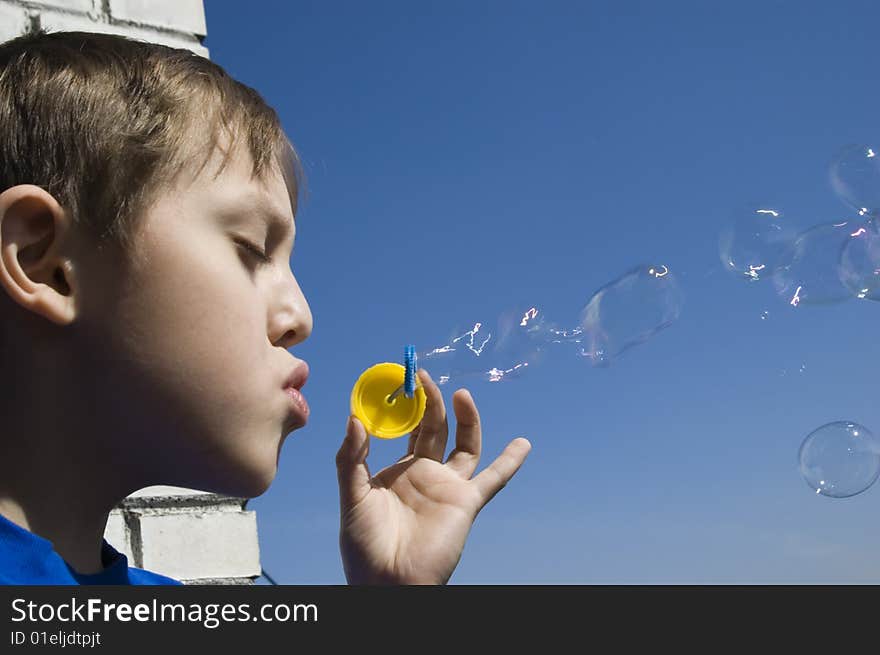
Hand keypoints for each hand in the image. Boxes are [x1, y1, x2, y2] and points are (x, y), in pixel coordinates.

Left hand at [335, 368, 530, 584]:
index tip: (397, 378)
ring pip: (463, 443)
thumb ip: (351, 458)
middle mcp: (424, 472)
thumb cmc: (365, 545)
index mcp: (396, 469)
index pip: (402, 427)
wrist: (387, 583)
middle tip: (423, 375)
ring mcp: (447, 486)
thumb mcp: (352, 496)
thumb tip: (355, 418)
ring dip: (465, 418)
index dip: (401, 404)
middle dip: (429, 401)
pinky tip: (523, 443)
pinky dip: (510, 462)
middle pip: (432, 428)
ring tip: (460, 394)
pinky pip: (493, 479)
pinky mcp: (466, 502)